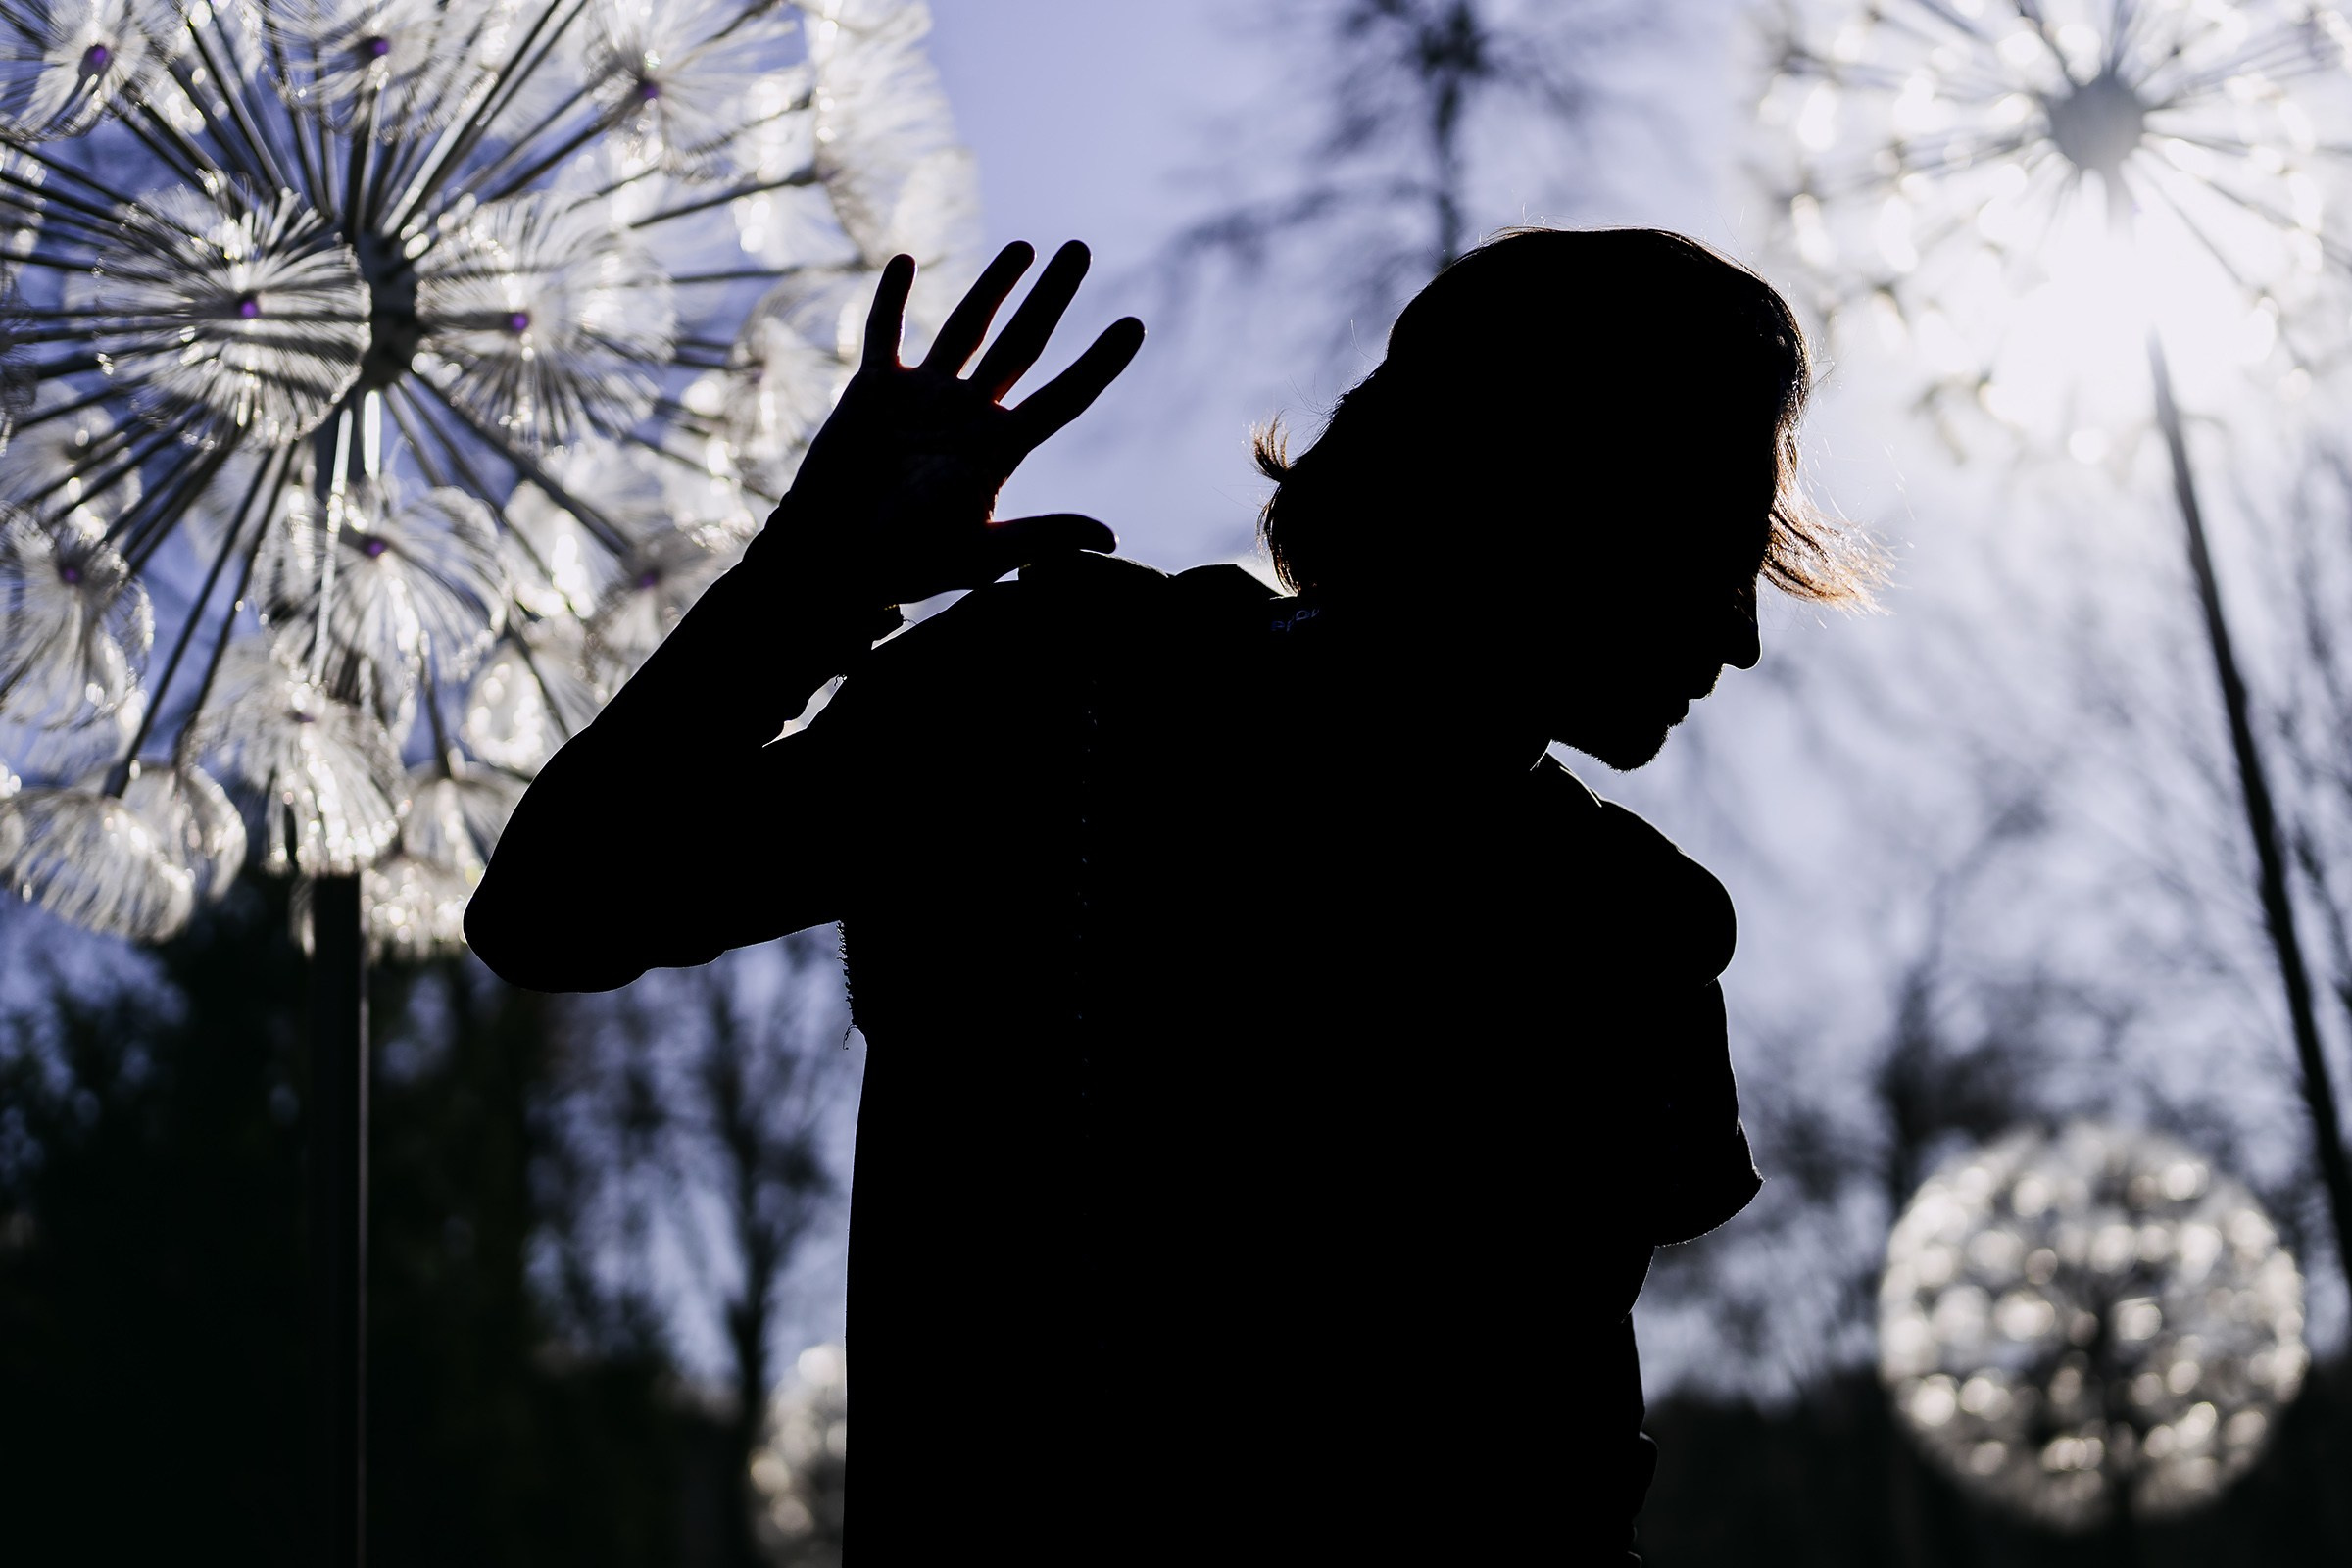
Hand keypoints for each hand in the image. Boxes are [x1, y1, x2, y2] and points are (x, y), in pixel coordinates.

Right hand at [782, 240, 1145, 605]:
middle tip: (1081, 249)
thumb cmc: (907, 563)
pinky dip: (893, 298)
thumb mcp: (979, 554)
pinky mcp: (875, 390)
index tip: (1135, 325)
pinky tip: (906, 260)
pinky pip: (886, 333)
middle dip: (1052, 298)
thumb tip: (1112, 539)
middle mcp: (970, 414)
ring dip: (994, 285)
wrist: (836, 559)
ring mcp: (924, 397)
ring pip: (967, 327)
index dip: (1099, 364)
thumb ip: (1039, 537)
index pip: (1063, 398)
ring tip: (1026, 247)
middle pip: (1022, 344)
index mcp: (1000, 449)